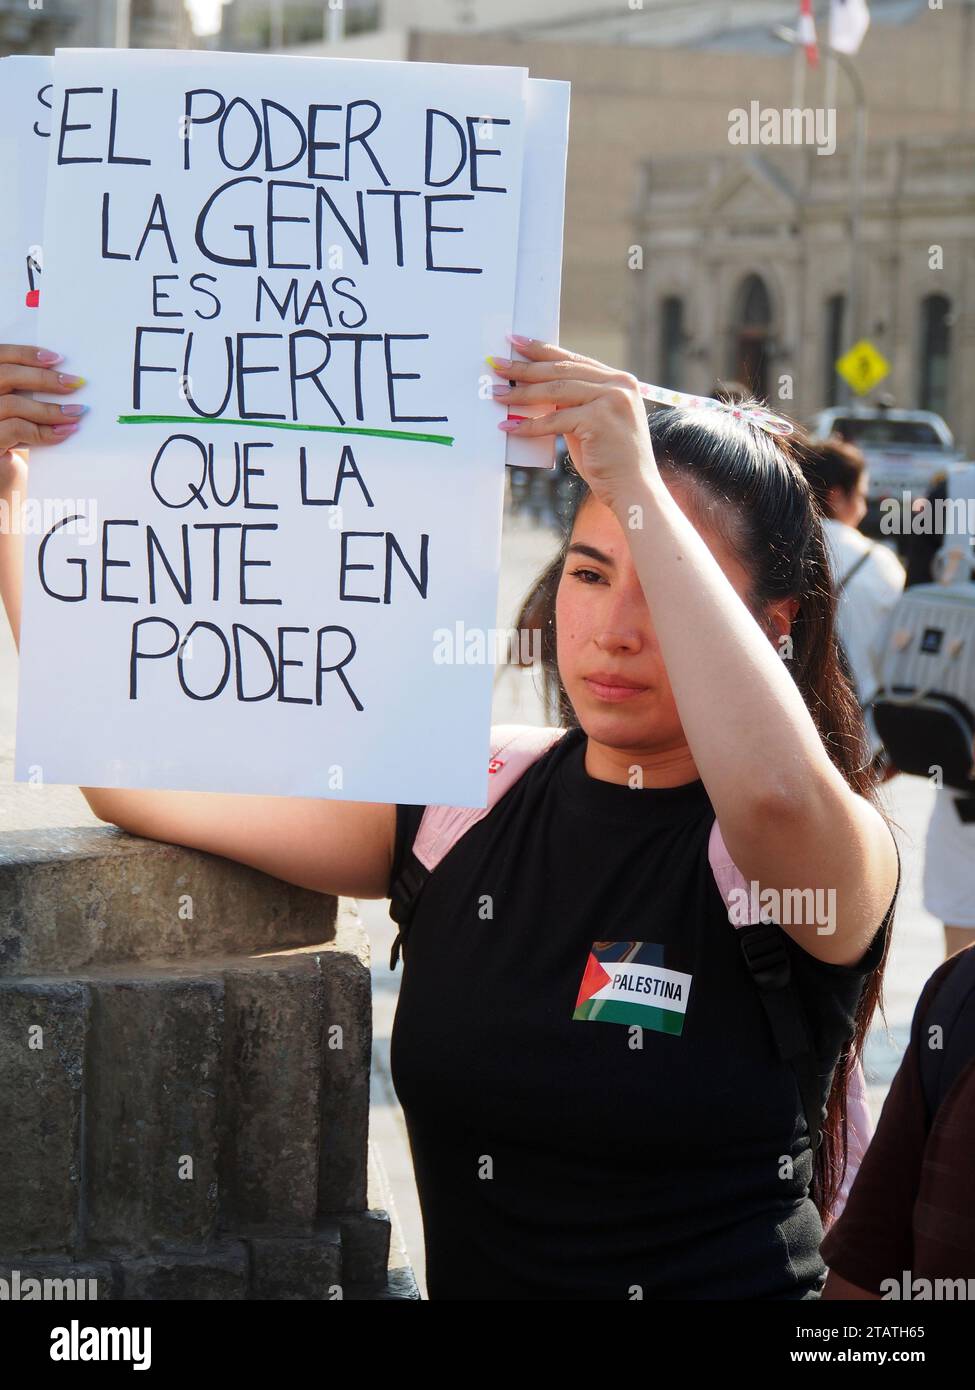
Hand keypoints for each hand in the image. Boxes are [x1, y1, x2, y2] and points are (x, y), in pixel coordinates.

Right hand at [0, 344, 86, 465]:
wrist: (2, 473)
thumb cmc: (12, 437)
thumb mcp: (19, 409)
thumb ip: (27, 391)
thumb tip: (64, 378)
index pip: (0, 356)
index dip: (26, 354)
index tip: (57, 359)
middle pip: (5, 375)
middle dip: (44, 378)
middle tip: (74, 384)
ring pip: (13, 404)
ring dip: (49, 409)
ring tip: (75, 413)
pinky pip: (17, 430)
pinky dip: (44, 431)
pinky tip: (64, 432)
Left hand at [488, 336, 657, 511]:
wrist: (633, 489)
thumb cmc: (609, 461)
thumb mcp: (591, 423)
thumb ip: (572, 404)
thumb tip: (536, 392)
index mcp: (619, 381)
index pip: (574, 360)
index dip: (542, 351)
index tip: (516, 343)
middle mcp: (618, 384)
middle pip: (562, 370)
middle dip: (525, 367)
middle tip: (497, 364)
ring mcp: (611, 400)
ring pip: (556, 390)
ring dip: (522, 393)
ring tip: (497, 393)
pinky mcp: (600, 420)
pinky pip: (555, 419)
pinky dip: (530, 424)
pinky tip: (510, 426)